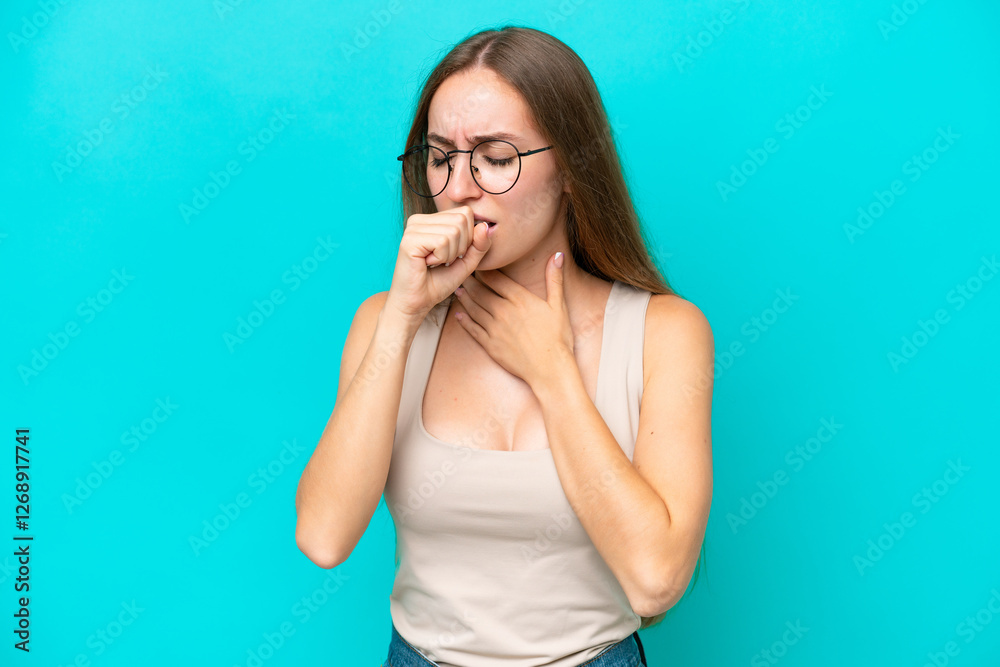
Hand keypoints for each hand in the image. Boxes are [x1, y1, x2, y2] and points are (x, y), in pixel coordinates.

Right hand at [384, 205, 493, 322]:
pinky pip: (442, 241)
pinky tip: (427, 264)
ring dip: (450, 254)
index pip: (465, 213)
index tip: (451, 254)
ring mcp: (412, 227)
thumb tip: (485, 225)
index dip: (468, 238)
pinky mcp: (410, 239)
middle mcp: (419, 219)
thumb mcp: (466, 262)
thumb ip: (479, 245)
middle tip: (442, 260)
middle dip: (460, 246)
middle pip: (461, 220)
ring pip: (454, 231)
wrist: (416, 303)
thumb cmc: (437, 283)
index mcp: (431, 220)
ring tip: (434, 263)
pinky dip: (441, 257)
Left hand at [452, 251, 572, 387]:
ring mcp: (494, 328)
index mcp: (519, 299)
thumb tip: (557, 255)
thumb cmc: (558, 338)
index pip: (496, 279)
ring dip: (465, 298)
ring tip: (458, 290)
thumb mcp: (558, 305)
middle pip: (481, 292)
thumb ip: (554, 279)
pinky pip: (472, 329)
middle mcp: (503, 311)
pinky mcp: (490, 345)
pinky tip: (459, 316)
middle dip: (470, 282)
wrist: (550, 369)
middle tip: (461, 274)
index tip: (477, 263)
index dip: (484, 270)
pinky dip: (464, 321)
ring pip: (474, 309)